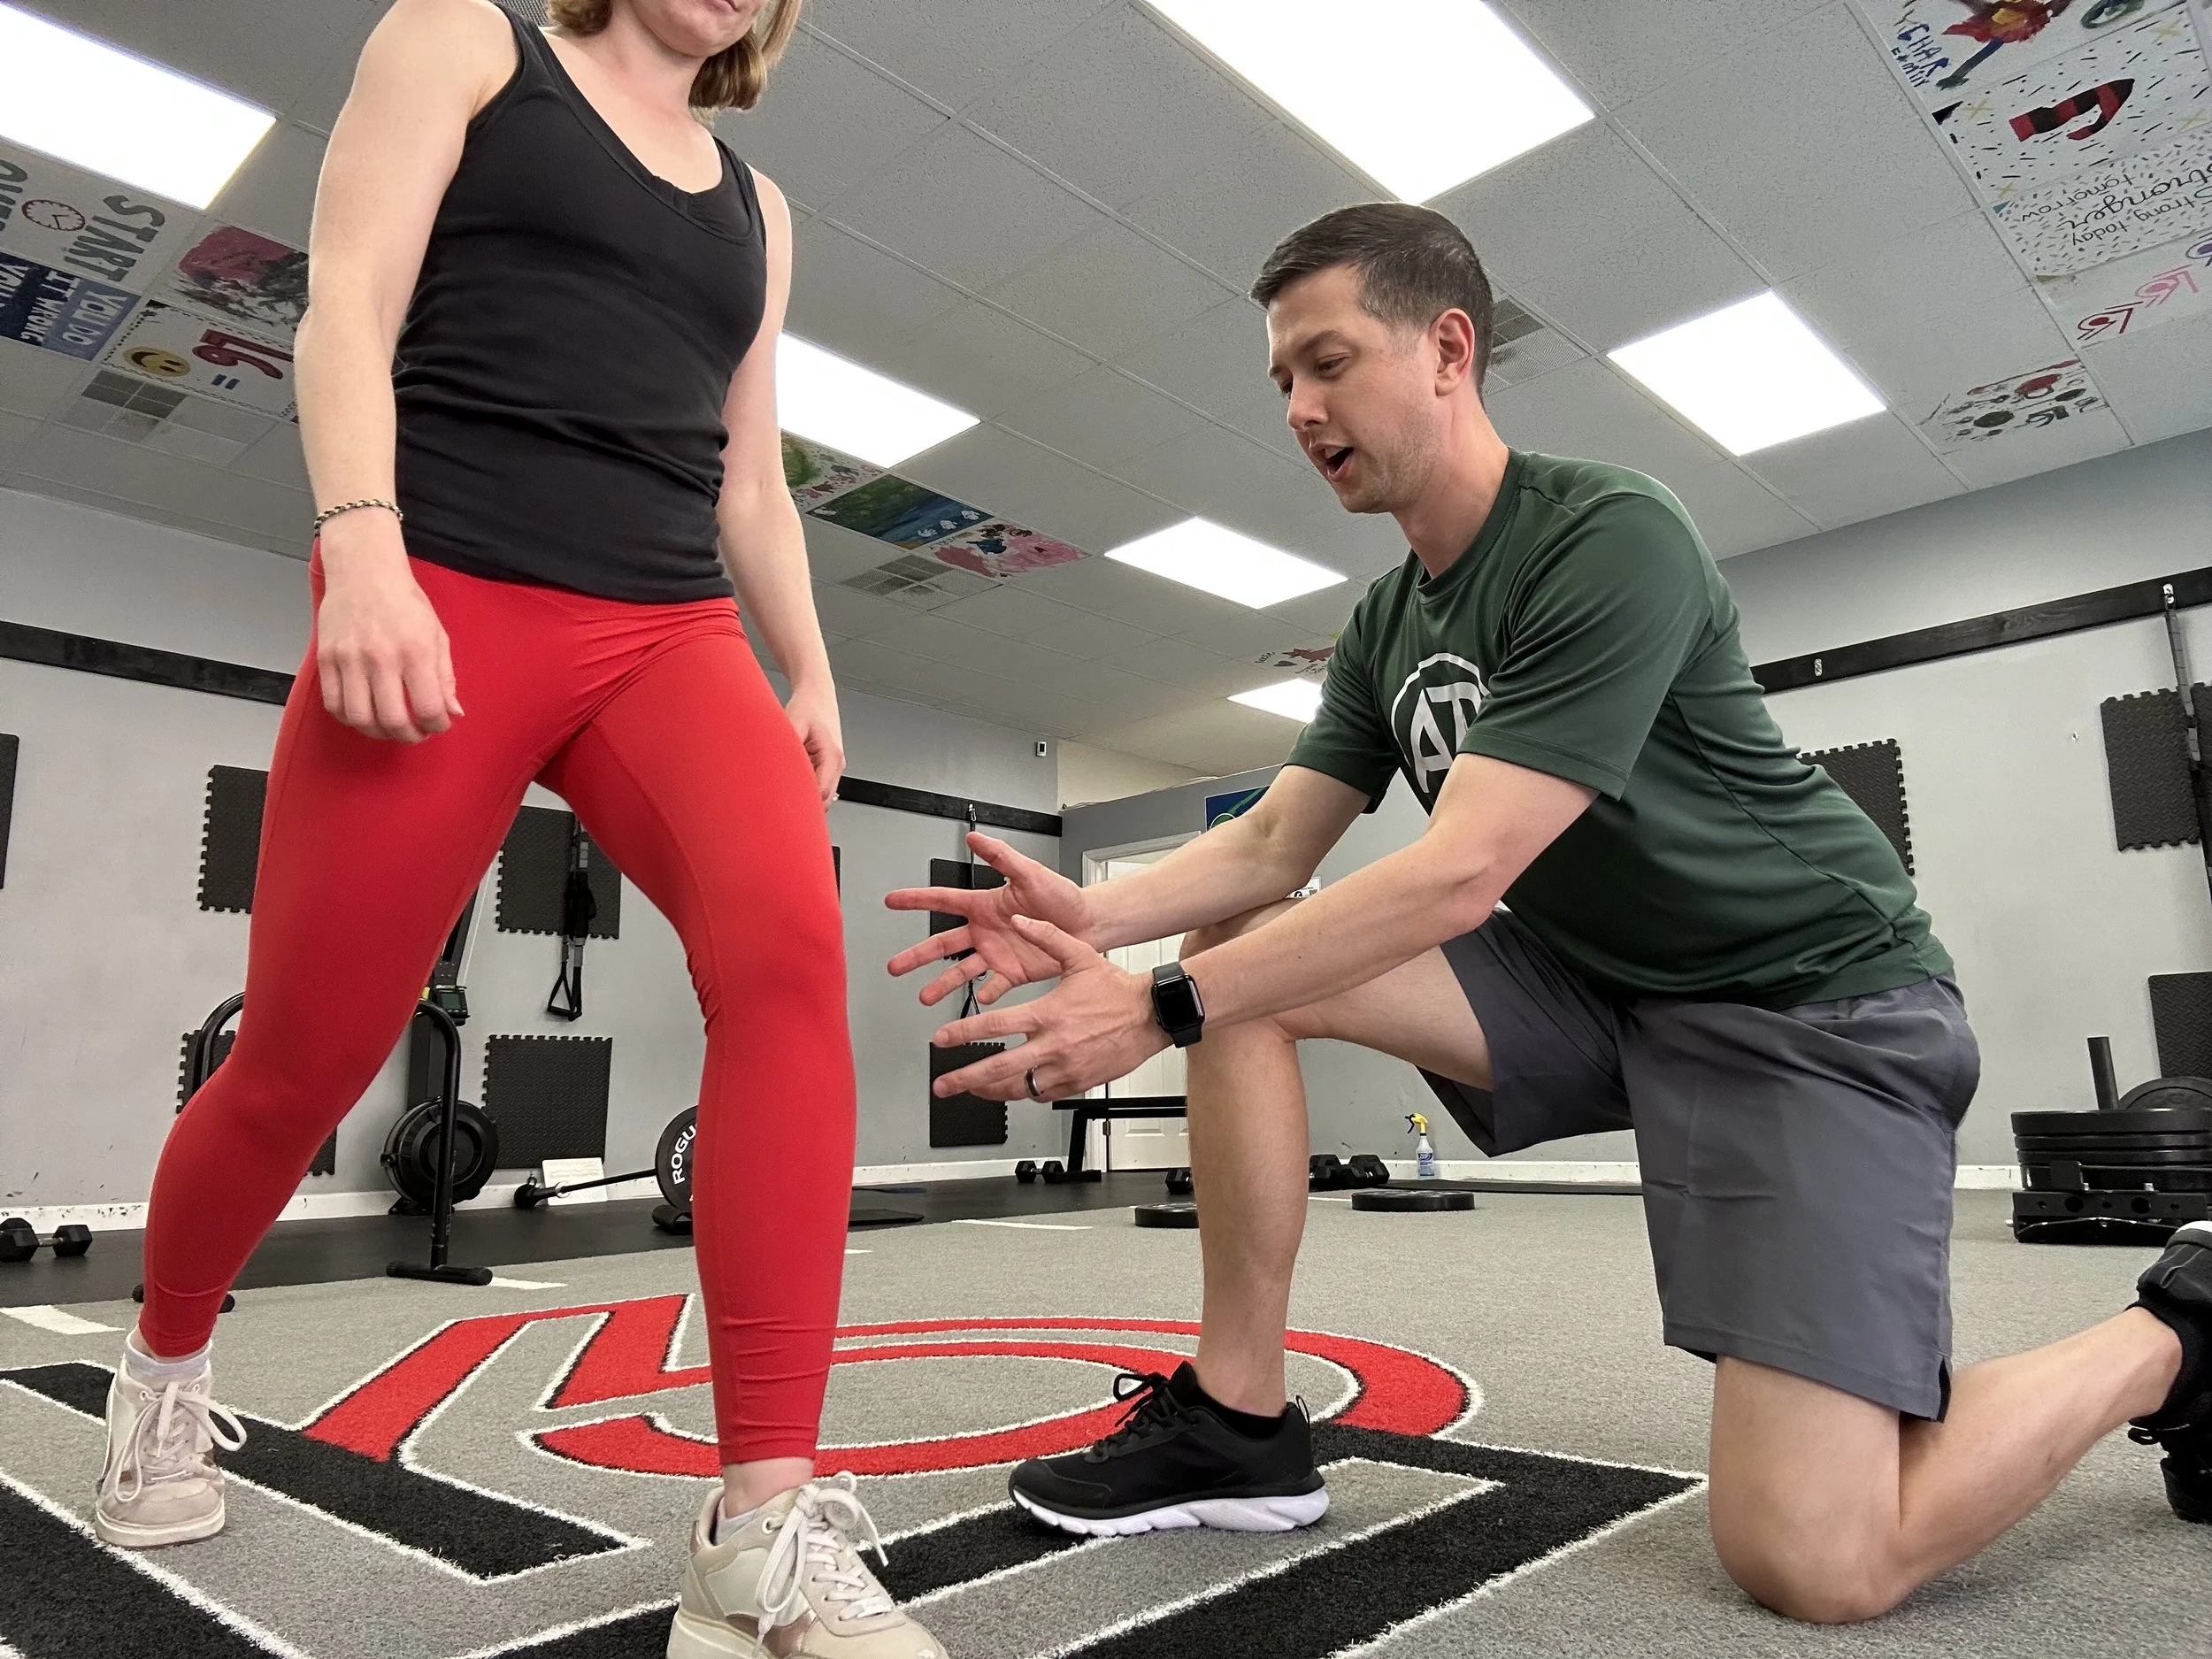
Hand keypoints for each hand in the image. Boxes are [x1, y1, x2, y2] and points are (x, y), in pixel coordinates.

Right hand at [313, 514, 461, 742]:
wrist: (364, 572)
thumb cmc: (404, 602)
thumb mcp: (437, 635)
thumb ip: (445, 677)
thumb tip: (453, 712)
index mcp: (415, 651)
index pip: (428, 707)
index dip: (437, 725)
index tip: (438, 724)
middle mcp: (381, 657)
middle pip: (393, 720)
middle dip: (409, 736)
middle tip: (415, 733)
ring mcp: (349, 659)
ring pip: (360, 718)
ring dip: (378, 732)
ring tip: (390, 726)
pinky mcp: (326, 658)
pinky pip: (333, 704)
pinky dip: (350, 718)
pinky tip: (364, 713)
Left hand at [784, 678, 843, 805]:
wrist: (817, 693)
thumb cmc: (808, 706)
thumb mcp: (792, 725)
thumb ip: (787, 750)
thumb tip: (775, 773)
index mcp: (831, 755)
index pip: (821, 793)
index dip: (803, 803)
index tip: (785, 806)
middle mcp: (837, 763)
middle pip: (824, 799)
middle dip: (804, 805)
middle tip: (779, 805)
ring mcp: (834, 766)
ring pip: (822, 794)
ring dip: (805, 795)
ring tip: (784, 789)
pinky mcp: (828, 765)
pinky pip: (819, 785)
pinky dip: (806, 787)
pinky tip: (791, 780)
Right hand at [886, 832, 1093, 1006]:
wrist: (1088, 923)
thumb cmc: (1062, 896)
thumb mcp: (1030, 872)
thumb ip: (1001, 856)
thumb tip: (975, 837)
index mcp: (984, 905)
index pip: (942, 900)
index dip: (915, 900)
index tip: (891, 901)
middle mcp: (985, 931)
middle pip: (942, 944)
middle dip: (917, 956)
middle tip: (895, 966)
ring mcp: (997, 953)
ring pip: (961, 971)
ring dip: (942, 984)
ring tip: (925, 997)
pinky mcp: (1013, 972)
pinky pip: (995, 985)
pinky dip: (988, 993)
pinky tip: (983, 1002)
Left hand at [929, 916, 1165, 1100]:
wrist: (1151, 1015)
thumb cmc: (1117, 989)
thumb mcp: (1079, 954)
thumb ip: (1045, 935)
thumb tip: (1019, 920)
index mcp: (1048, 1014)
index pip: (995, 1026)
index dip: (963, 1034)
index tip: (941, 1040)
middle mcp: (1053, 1045)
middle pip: (999, 1068)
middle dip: (965, 1078)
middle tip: (943, 1084)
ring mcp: (1065, 1068)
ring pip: (1019, 1088)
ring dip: (991, 1092)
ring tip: (973, 1090)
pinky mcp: (1078, 1083)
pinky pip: (1043, 1094)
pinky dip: (1025, 1092)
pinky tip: (1014, 1088)